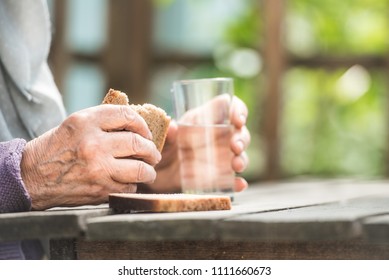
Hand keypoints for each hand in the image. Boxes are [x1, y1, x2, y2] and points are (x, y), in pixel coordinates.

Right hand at [21, 105, 160, 209]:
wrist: (32, 176)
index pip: (127, 115)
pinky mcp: (100, 190)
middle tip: (153, 154)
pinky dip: (133, 185)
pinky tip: (129, 182)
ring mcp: (98, 169)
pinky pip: (129, 188)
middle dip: (151, 150)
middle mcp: (94, 144)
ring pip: (141, 170)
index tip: (146, 132)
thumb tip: (136, 125)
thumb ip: (103, 122)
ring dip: (149, 171)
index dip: (142, 124)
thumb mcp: (75, 124)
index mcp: (86, 122)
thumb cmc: (56, 147)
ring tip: (149, 171)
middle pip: (139, 144)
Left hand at [142, 96, 249, 192]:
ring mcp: (220, 157)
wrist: (156, 172)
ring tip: (237, 165)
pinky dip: (237, 182)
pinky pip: (231, 179)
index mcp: (205, 119)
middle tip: (235, 146)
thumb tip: (172, 127)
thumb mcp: (161, 139)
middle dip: (242, 138)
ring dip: (242, 159)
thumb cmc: (162, 147)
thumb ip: (167, 134)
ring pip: (240, 154)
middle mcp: (217, 136)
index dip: (238, 110)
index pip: (228, 107)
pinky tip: (239, 184)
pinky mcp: (217, 177)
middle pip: (239, 132)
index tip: (238, 120)